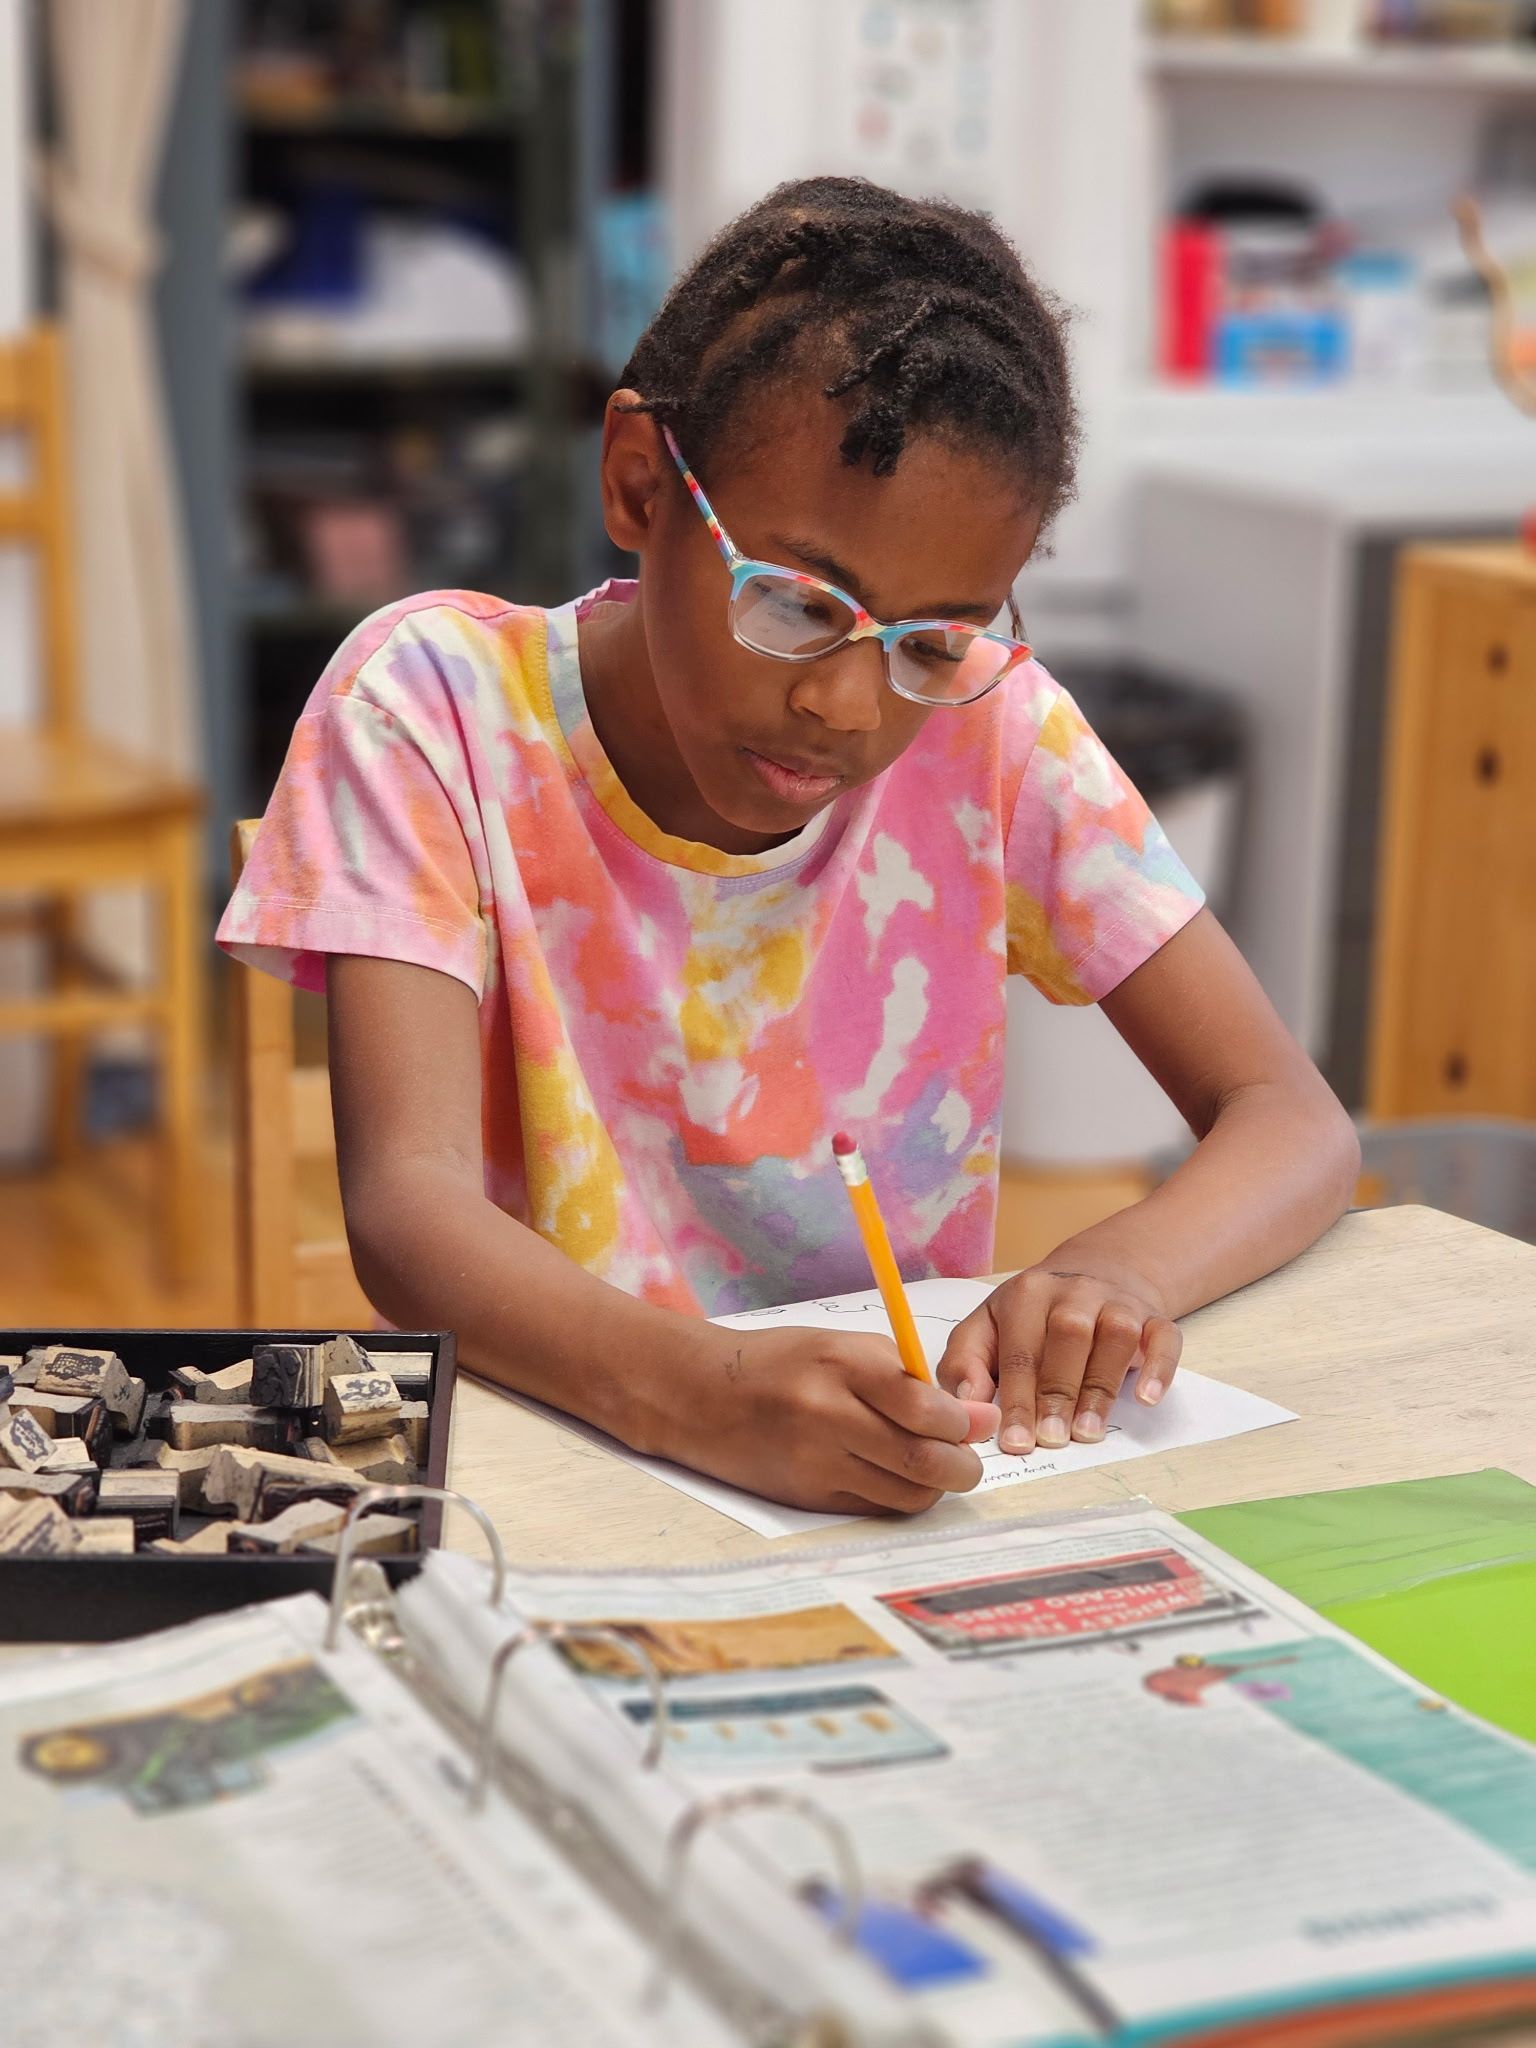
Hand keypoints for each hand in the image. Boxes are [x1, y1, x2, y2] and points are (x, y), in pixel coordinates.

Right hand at [666, 1325, 1000, 1515]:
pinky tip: (894, 1476)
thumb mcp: (842, 1348)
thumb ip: (907, 1377)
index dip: (961, 1423)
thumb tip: (976, 1416)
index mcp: (840, 1367)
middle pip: (921, 1459)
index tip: (975, 1423)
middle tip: (969, 1461)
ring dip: (934, 1487)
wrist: (702, 1397)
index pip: (922, 1406)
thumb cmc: (782, 1364)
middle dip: (962, 1467)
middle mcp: (827, 1417)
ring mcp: (816, 1464)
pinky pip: (875, 1508)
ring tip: (933, 1467)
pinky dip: (898, 1497)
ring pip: (905, 1493)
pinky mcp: (808, 1499)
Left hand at [936, 1265, 1180, 1455]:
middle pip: (1068, 1336)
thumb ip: (965, 1362)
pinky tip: (1146, 1398)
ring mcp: (1118, 1301)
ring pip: (1115, 1334)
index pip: (1020, 1349)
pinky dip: (1158, 1367)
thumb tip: (967, 1402)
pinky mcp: (1154, 1316)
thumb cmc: (1031, 1319)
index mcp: (1026, 1294)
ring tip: (1088, 1431)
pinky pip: (1164, 1336)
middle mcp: (1073, 1291)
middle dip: (1058, 1392)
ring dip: (1101, 1386)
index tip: (1013, 1441)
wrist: (1094, 1274)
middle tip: (1051, 1440)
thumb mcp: (986, 1328)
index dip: (1016, 1398)